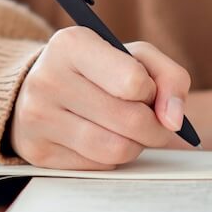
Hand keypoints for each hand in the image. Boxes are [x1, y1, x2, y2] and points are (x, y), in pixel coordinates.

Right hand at [9, 27, 191, 169]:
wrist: (40, 88)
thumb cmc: (97, 70)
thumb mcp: (135, 56)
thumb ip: (169, 77)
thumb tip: (174, 120)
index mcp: (71, 44)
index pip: (133, 82)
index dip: (152, 92)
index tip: (147, 90)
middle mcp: (48, 79)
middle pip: (131, 121)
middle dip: (155, 127)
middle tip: (154, 122)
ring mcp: (38, 118)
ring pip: (116, 149)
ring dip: (136, 145)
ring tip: (128, 130)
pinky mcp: (38, 152)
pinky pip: (98, 166)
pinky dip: (111, 157)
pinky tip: (101, 138)